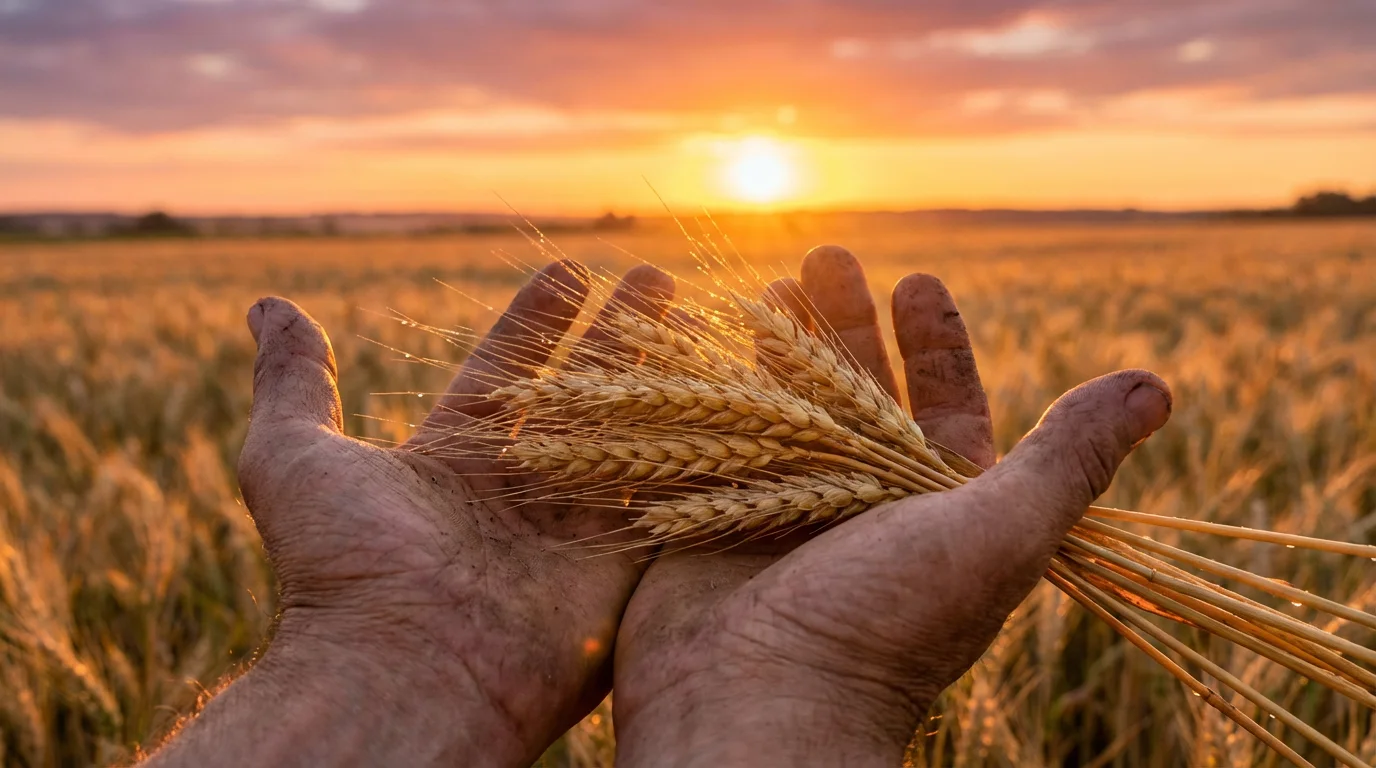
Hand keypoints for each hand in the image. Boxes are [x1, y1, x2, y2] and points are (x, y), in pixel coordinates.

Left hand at [150, 262, 673, 765]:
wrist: (402, 672)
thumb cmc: (342, 567)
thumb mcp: (293, 457)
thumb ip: (293, 382)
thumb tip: (268, 306)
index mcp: (455, 460)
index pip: (507, 371)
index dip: (537, 320)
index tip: (570, 271)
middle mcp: (522, 491)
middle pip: (583, 393)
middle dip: (621, 335)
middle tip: (659, 279)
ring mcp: (576, 531)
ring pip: (636, 435)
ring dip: (672, 378)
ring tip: (707, 319)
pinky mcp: (622, 570)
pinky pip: (673, 502)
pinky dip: (706, 456)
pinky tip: (742, 401)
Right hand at [613, 246, 1172, 765]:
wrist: (758, 703)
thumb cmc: (887, 623)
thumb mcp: (997, 534)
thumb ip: (1068, 461)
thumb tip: (1157, 386)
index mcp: (934, 511)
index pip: (944, 409)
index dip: (938, 345)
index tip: (918, 280)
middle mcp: (862, 509)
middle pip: (858, 394)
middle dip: (847, 323)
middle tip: (827, 255)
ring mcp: (785, 512)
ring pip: (786, 408)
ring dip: (781, 345)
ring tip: (769, 285)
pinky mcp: (714, 520)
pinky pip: (720, 439)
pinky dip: (715, 389)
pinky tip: (706, 341)